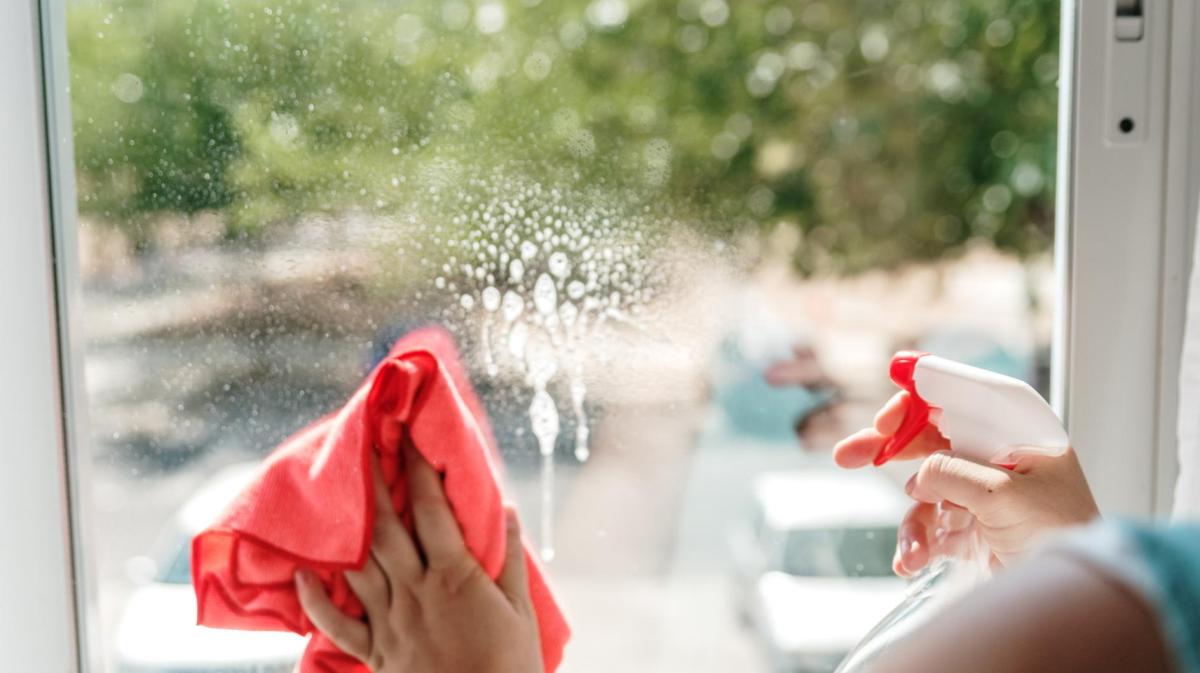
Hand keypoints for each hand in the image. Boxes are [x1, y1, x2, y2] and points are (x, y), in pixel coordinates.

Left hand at [294, 449, 542, 672]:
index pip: (431, 511)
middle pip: (385, 529)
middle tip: (358, 449)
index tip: (408, 438)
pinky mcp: (378, 653)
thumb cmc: (510, 666)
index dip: (419, 471)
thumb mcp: (521, 610)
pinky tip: (301, 575)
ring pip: (358, 567)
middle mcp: (415, 593)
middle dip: (370, 485)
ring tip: (331, 497)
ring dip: (343, 529)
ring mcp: (392, 622)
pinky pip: (338, 625)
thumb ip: (508, 558)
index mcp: (454, 577)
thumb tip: (506, 508)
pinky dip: (316, 600)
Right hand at [834, 391, 1099, 574]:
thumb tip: (918, 474)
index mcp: (1017, 433)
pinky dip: (917, 544)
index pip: (960, 399)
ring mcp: (981, 493)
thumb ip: (955, 474)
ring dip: (912, 521)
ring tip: (912, 551)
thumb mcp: (1006, 497)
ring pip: (923, 489)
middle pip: (929, 439)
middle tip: (847, 455)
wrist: (1072, 598)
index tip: (886, 418)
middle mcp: (996, 457)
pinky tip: (912, 563)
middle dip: (886, 449)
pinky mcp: (972, 528)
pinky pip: (930, 526)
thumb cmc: (1062, 536)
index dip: (919, 401)